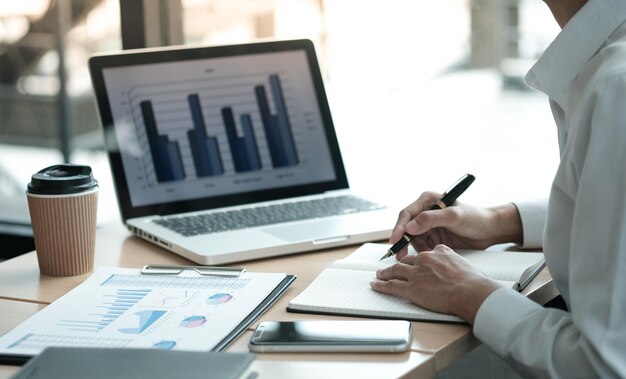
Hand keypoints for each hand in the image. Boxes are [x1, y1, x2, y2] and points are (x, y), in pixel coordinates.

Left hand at [370, 245, 500, 323]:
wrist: (470, 292)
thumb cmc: (473, 282)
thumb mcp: (463, 262)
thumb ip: (453, 262)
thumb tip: (455, 269)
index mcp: (438, 252)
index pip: (424, 253)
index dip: (417, 258)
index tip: (413, 261)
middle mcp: (424, 259)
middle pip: (407, 260)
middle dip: (398, 263)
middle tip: (391, 267)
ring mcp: (416, 273)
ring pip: (395, 270)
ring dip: (385, 273)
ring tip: (379, 275)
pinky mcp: (411, 288)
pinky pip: (392, 285)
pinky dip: (381, 285)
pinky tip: (376, 285)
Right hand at [390, 192, 522, 258]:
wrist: (490, 231)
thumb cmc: (475, 218)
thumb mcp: (454, 216)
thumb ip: (430, 219)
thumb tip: (409, 227)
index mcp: (428, 200)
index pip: (407, 213)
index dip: (399, 227)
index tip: (395, 240)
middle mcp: (425, 211)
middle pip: (406, 227)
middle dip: (402, 241)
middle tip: (399, 255)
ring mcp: (429, 225)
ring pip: (412, 239)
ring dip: (412, 248)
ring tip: (413, 258)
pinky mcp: (433, 237)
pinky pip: (421, 246)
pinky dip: (421, 252)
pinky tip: (426, 257)